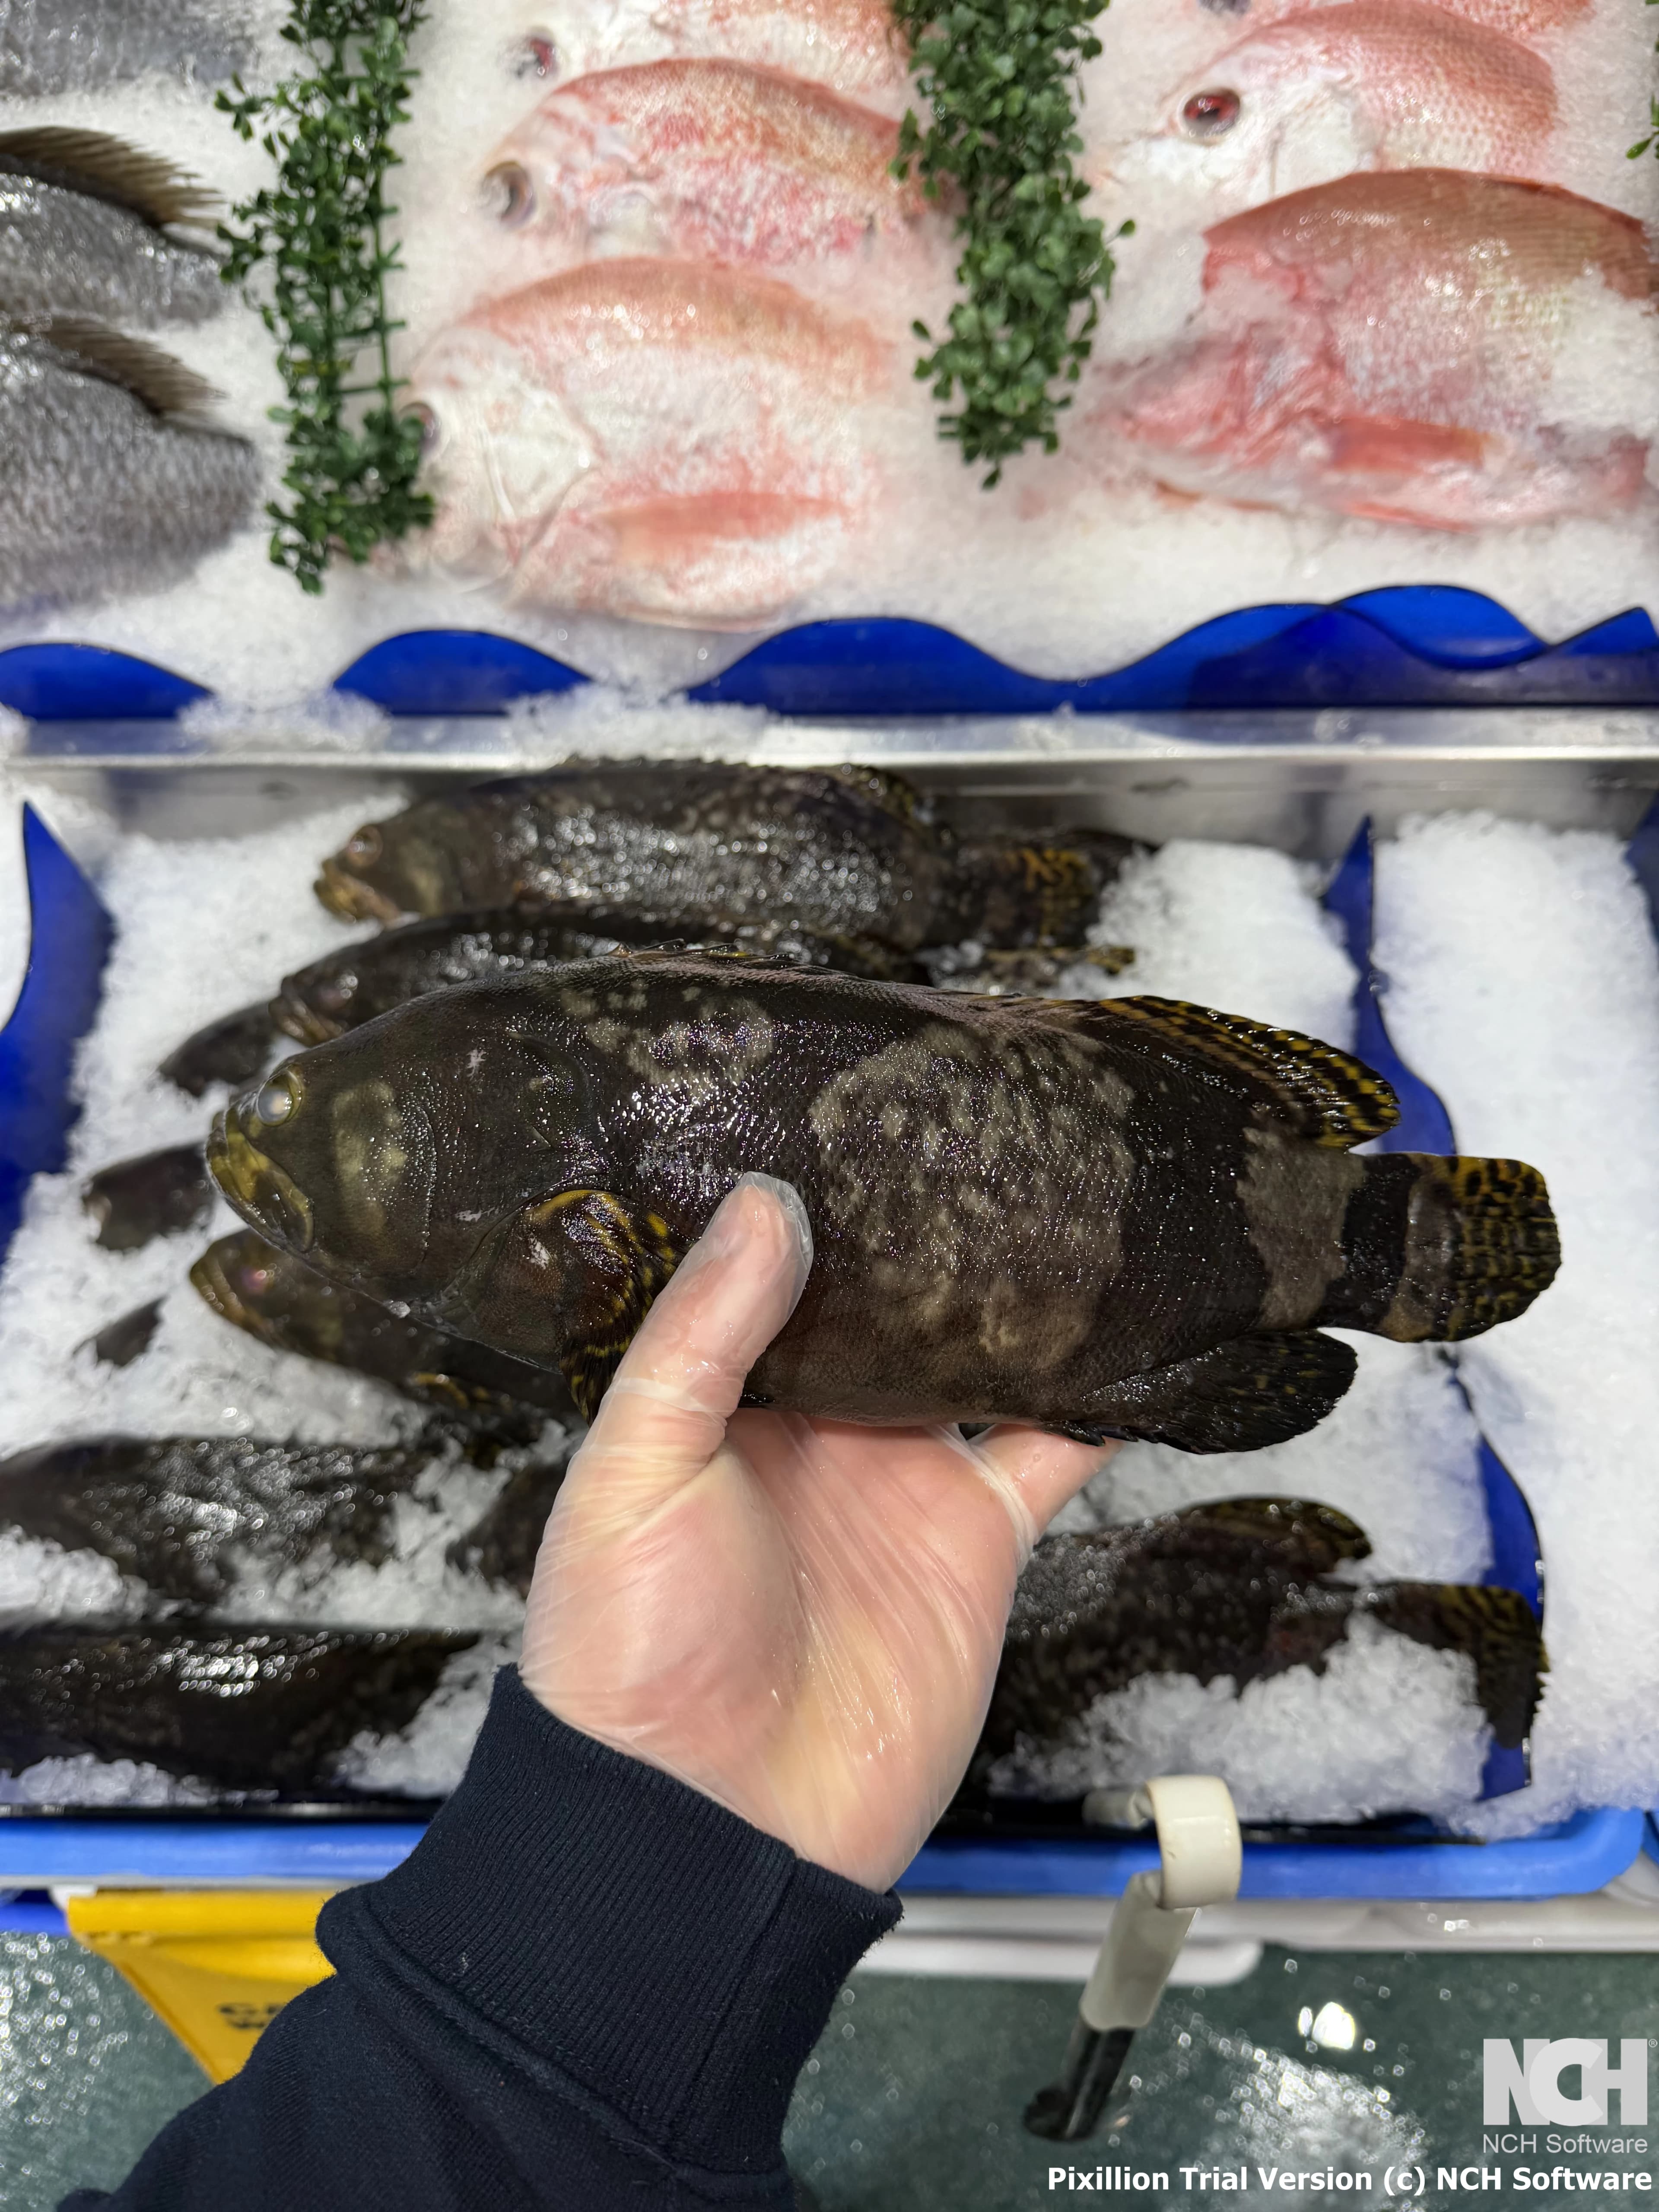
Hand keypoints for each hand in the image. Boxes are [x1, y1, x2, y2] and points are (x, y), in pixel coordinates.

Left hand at [519, 1175, 1113, 1891]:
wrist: (710, 1830)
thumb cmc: (629, 1654)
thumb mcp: (633, 1472)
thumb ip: (700, 1336)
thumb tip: (766, 1204)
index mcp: (725, 1399)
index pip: (781, 1274)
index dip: (820, 1202)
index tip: (863, 1110)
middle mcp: (820, 1430)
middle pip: (894, 1306)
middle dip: (935, 1233)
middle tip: (993, 1119)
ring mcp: (902, 1483)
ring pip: (982, 1362)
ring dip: (1026, 1299)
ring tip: (1076, 1196)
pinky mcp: (974, 1543)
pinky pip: (1050, 1454)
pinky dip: (1098, 1404)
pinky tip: (1139, 1337)